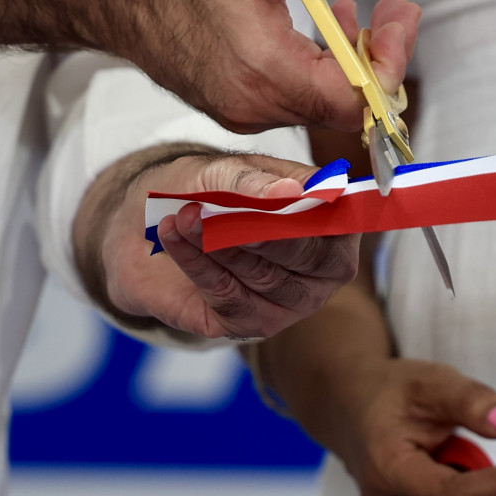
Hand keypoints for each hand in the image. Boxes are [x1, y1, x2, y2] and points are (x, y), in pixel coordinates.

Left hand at [81, 150, 358, 339]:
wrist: (156, 222)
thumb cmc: (212, 190)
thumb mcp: (228, 171)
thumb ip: (257, 181)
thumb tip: (291, 191)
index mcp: (333, 221)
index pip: (340, 222)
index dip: (310, 212)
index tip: (277, 196)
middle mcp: (323, 268)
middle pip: (306, 257)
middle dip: (257, 231)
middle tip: (212, 209)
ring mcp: (290, 302)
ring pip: (264, 277)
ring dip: (217, 244)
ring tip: (182, 215)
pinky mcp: (249, 324)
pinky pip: (228, 296)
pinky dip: (197, 263)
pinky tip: (173, 236)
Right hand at [116, 0, 421, 133]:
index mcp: (260, 70)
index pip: (350, 99)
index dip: (386, 65)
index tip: (399, 20)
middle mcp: (252, 105)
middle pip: (343, 105)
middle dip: (378, 57)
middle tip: (396, 12)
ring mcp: (242, 113)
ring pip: (321, 103)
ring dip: (349, 61)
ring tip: (358, 12)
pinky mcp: (236, 109)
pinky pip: (295, 100)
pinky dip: (320, 69)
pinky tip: (322, 28)